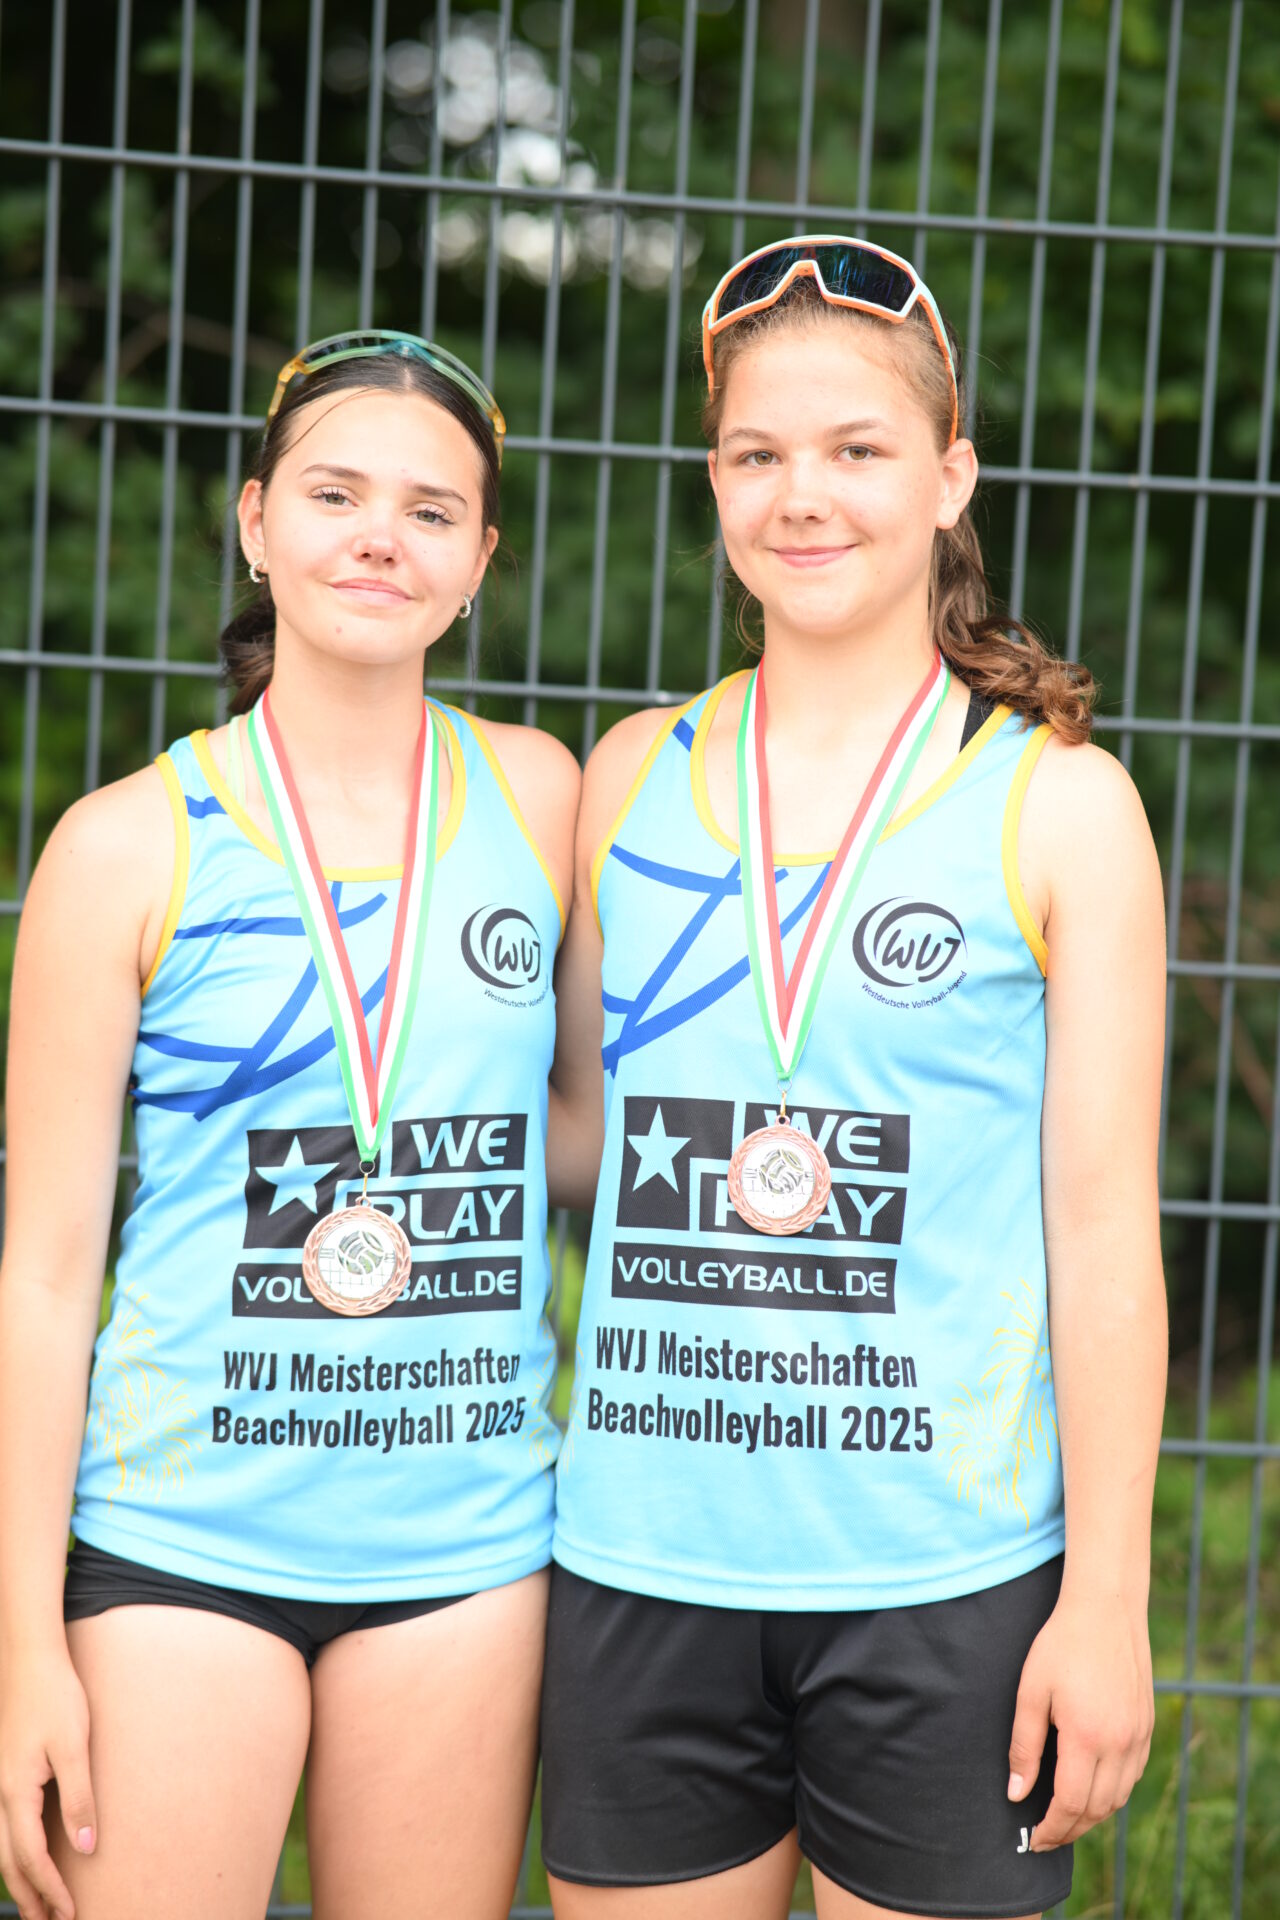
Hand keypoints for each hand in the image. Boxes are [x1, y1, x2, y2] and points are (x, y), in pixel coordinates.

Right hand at [0, 1646, 96, 1919]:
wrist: (29, 1658)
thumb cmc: (55, 1697)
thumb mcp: (73, 1746)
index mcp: (15, 1792)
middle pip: (10, 1862)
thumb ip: (79, 1798)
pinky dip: (17, 1853)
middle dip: (30, 1897)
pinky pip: (6, 1827)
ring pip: (3, 1847)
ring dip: (22, 1879)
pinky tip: (30, 1857)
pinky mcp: (5, 1774)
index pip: (31, 1858)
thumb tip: (86, 1848)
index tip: (70, 1913)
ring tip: (40, 1905)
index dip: (50, 1889)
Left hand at [1007, 1589, 1154, 1851]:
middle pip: (1097, 1809)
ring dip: (1093, 1815)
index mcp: (1087, 1737)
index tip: (1034, 1839)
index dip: (1052, 1828)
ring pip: (1119, 1797)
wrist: (1106, 1609)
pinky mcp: (1148, 1726)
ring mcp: (1138, 1736)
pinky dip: (1113, 1793)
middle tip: (1047, 1836)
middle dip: (1070, 1829)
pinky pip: (1132, 1776)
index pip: (1070, 1804)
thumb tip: (1017, 1793)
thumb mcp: (1031, 1692)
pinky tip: (1093, 1787)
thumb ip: (1023, 1746)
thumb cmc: (1062, 1644)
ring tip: (1066, 1817)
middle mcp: (1120, 1744)